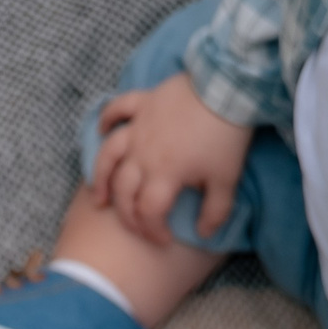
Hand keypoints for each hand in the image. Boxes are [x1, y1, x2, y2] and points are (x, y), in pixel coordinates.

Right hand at [90, 72, 253, 244]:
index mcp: (164, 175)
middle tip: (136, 226)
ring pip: (109, 155)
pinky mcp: (142, 103)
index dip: (153, 231)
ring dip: (101, 178)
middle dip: (127, 215)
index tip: (164, 240)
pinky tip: (103, 130)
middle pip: (124, 191)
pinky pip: (117, 109)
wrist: (225, 88)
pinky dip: (107, 119)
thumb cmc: (226, 136)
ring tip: (100, 196)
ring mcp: (138, 127)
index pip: (149, 212)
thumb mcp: (227, 179)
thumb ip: (215, 211)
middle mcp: (142, 154)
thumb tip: (203, 233)